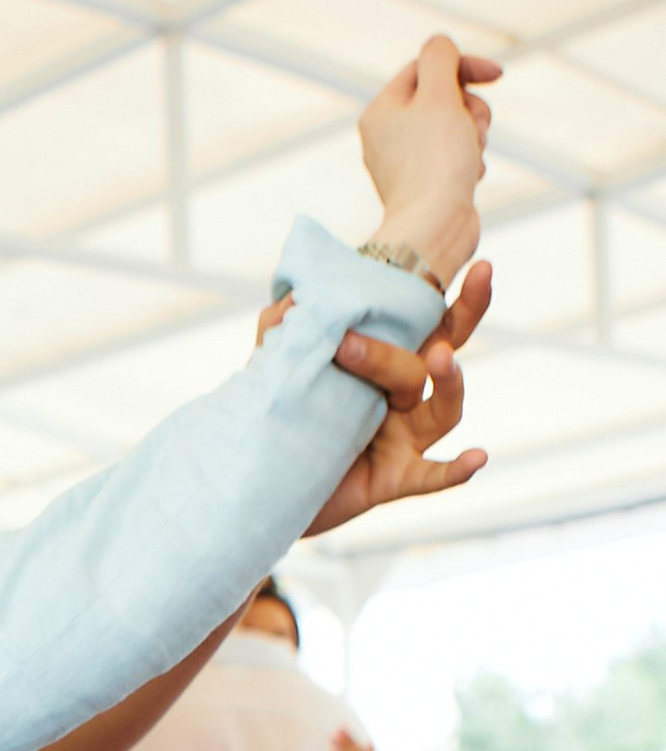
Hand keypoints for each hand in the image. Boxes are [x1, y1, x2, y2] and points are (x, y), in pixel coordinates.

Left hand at [305, 262, 489, 536]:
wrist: (268, 484)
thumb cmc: (285, 418)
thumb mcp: (279, 368)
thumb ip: (285, 332)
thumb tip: (294, 300)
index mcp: (389, 364)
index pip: (434, 326)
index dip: (465, 300)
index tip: (481, 266)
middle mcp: (404, 398)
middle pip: (438, 359)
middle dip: (449, 328)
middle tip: (399, 319)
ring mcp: (405, 438)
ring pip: (442, 410)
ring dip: (449, 382)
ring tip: (439, 357)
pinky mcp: (395, 479)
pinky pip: (433, 477)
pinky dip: (456, 470)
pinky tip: (478, 458)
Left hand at [358, 33, 498, 287]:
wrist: (435, 228)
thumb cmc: (435, 161)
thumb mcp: (438, 95)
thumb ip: (440, 59)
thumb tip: (439, 44)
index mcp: (380, 111)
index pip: (425, 67)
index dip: (463, 65)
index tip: (497, 74)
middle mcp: (387, 136)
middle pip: (444, 97)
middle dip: (470, 108)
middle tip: (473, 127)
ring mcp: (406, 162)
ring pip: (456, 127)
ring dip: (474, 135)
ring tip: (469, 157)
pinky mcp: (427, 184)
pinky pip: (458, 157)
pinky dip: (470, 162)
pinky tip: (467, 179)